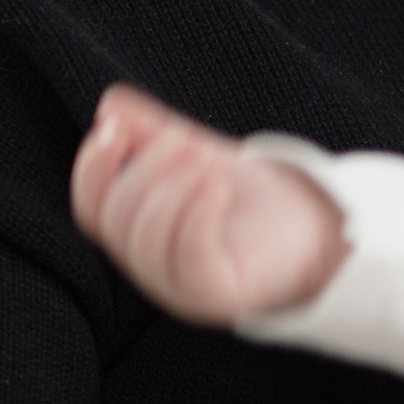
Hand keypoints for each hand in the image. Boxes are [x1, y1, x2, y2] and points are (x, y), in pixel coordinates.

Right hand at [72, 84, 345, 323]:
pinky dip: (197, 214)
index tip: (113, 128)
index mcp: (137, 234)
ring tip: (207, 158)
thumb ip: (153, 132)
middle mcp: (150, 266)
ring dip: (171, 188)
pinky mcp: (215, 297)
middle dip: (146, 171)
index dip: (92, 168)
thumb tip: (110, 106)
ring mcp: (179, 287)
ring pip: (147, 242)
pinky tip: (219, 182)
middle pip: (117, 220)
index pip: (91, 208)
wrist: (312, 226)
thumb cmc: (249, 196)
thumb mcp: (196, 154)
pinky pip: (190, 260)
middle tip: (188, 141)